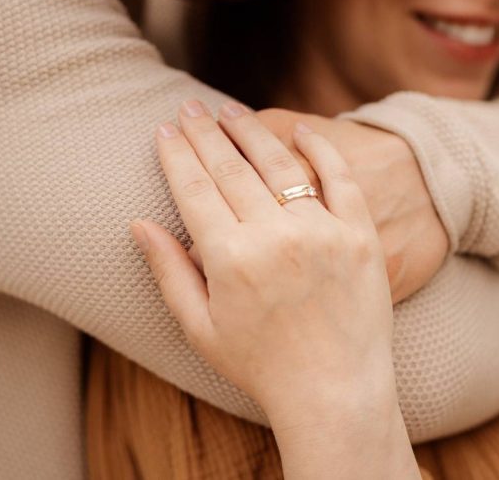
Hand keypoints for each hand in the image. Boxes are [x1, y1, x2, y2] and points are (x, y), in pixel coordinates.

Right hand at [134, 101, 420, 477]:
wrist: (335, 391)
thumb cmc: (261, 365)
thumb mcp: (201, 327)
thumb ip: (169, 271)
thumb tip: (138, 223)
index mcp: (231, 259)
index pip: (194, 189)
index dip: (176, 155)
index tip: (164, 129)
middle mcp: (275, 237)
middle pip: (230, 169)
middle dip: (204, 133)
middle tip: (189, 106)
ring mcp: (321, 232)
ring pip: (279, 165)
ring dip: (251, 132)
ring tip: (230, 110)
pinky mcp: (359, 235)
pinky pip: (340, 178)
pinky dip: (321, 150)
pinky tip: (301, 130)